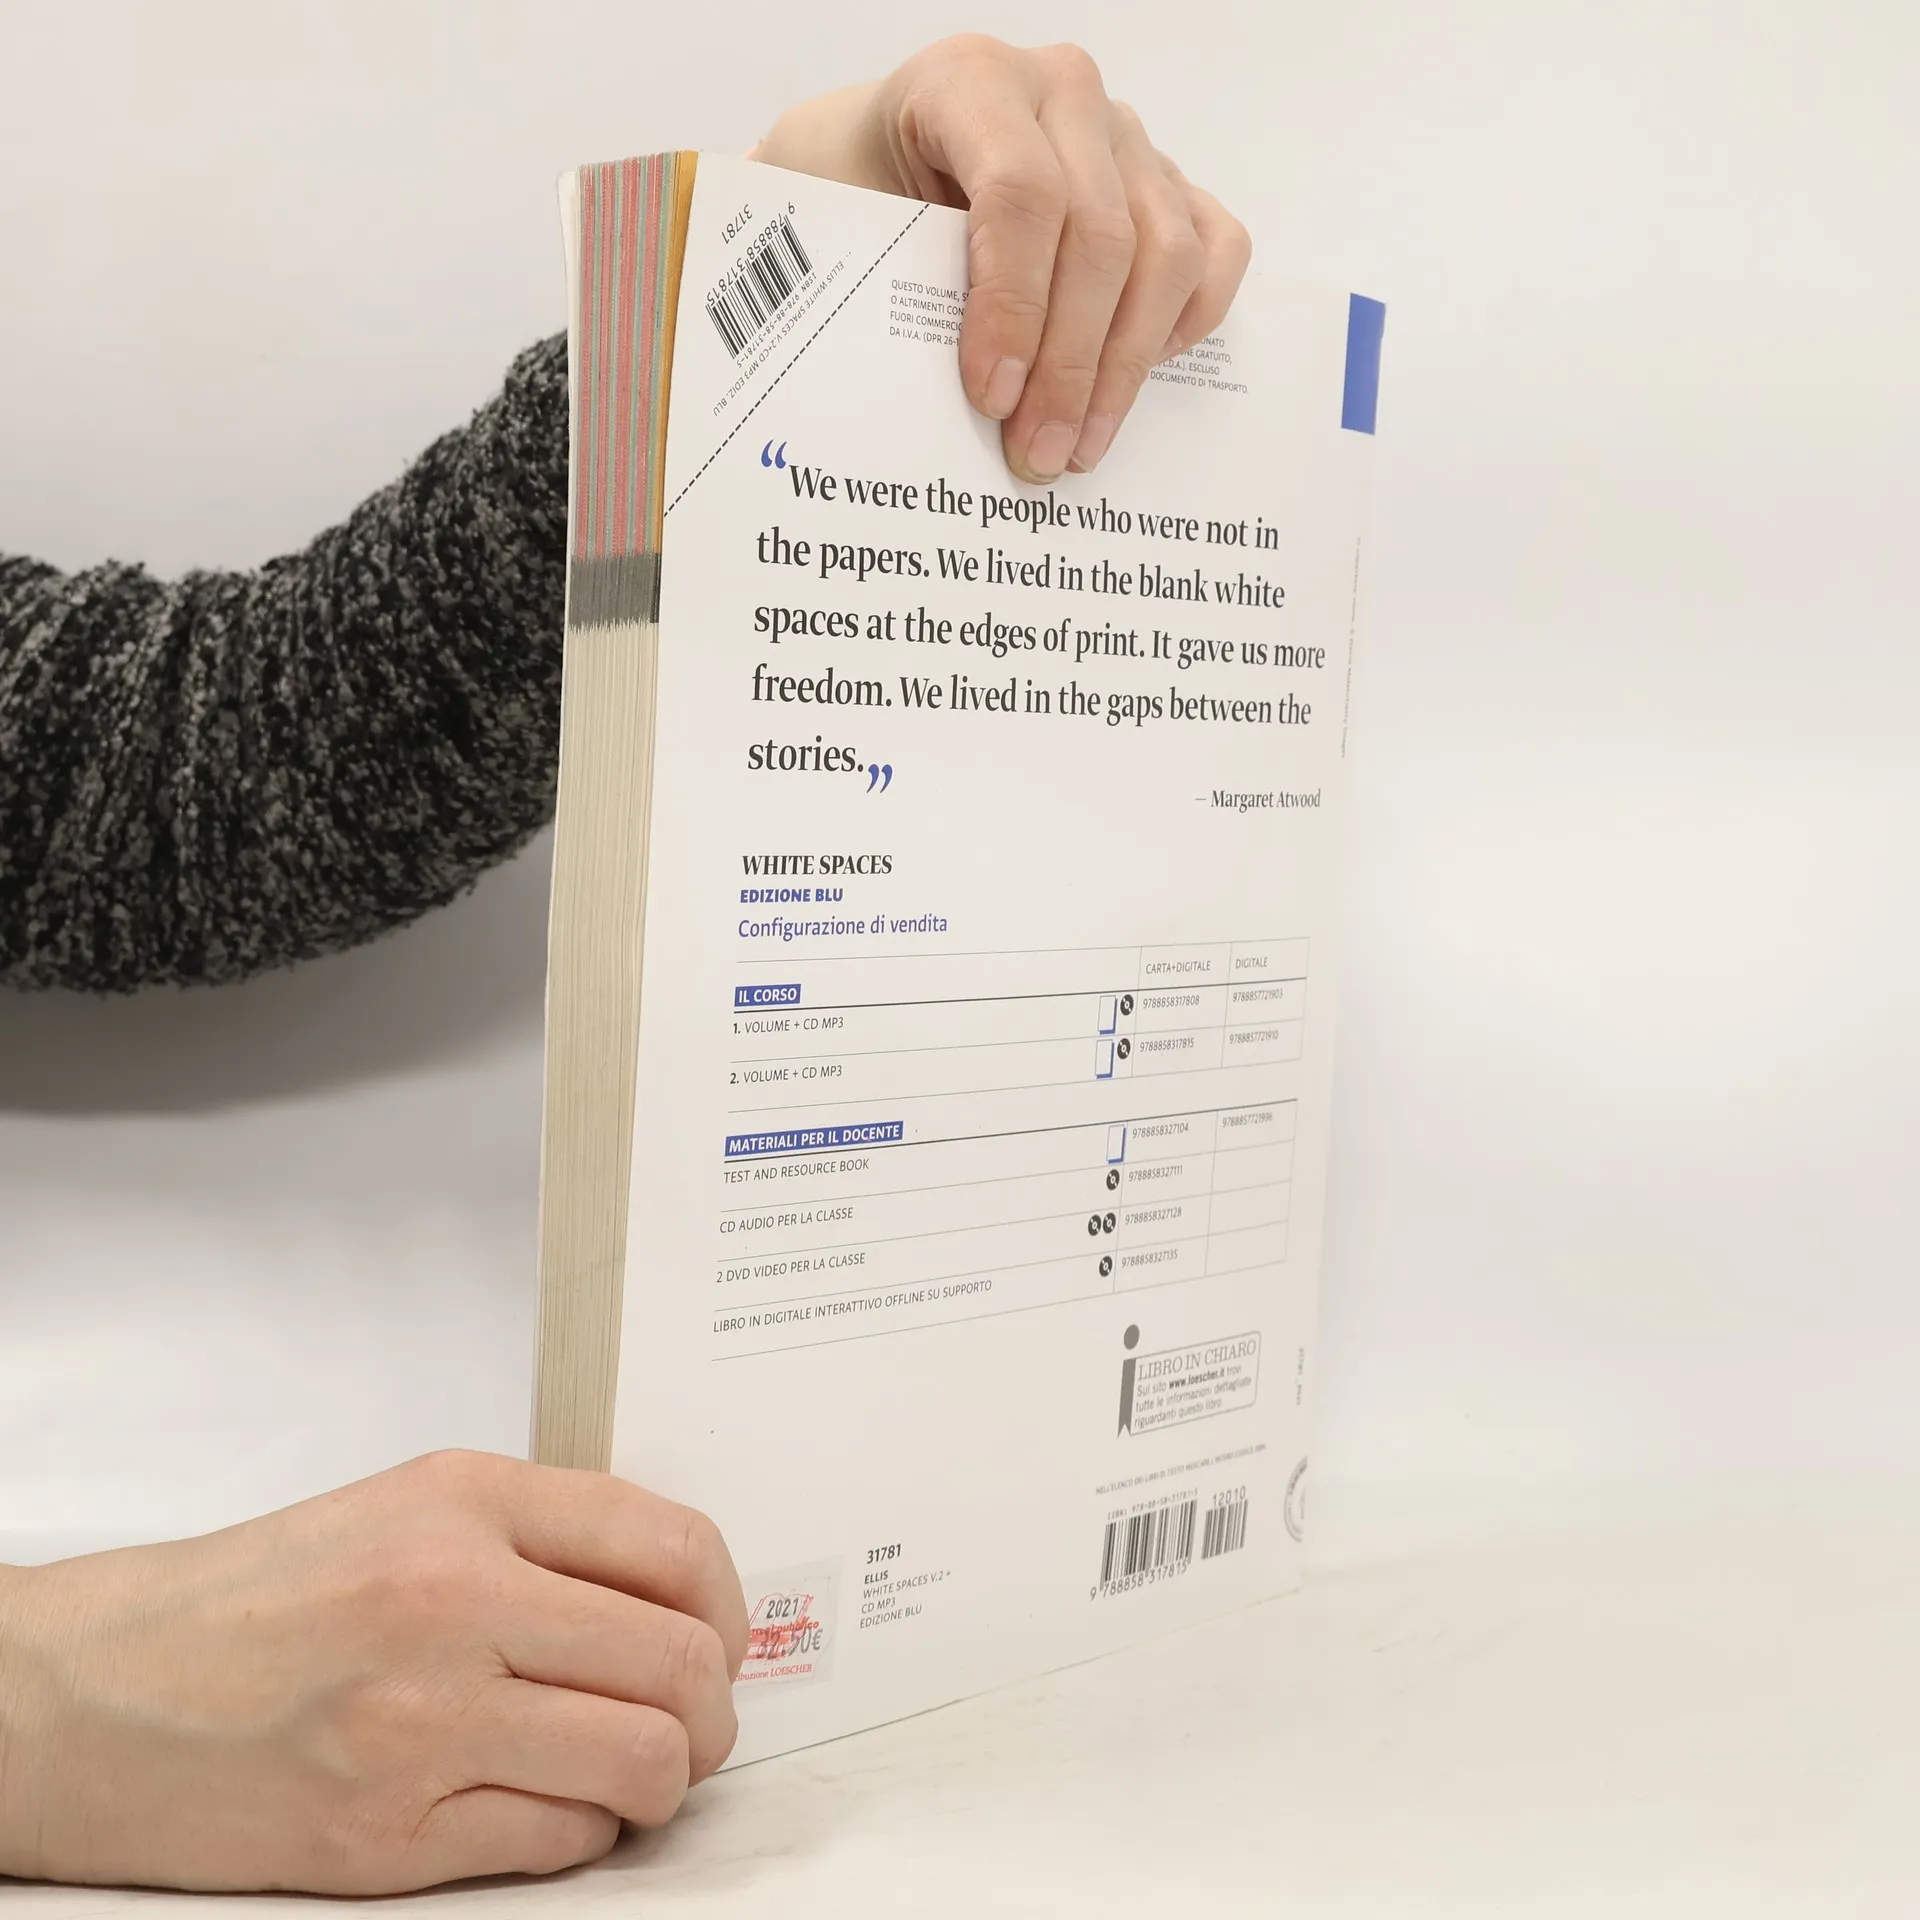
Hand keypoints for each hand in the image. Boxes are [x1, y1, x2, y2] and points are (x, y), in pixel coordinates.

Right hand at [0, 1450, 747, 1892]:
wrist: (99, 1693)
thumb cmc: (261, 1596)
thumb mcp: (412, 1507)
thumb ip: (546, 1536)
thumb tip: (682, 1597)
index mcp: (466, 1501)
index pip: (675, 1545)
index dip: (729, 1605)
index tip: (723, 1637)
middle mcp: (451, 1600)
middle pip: (680, 1662)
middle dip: (714, 1707)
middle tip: (695, 1721)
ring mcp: (420, 1722)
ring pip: (642, 1761)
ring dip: (665, 1778)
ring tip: (637, 1771)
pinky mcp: (387, 1835)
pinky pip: (560, 1841)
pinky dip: (583, 1832)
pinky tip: (551, 1806)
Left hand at [754, 36, 1250, 483]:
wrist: (879, 152)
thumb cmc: (857, 188)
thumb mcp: (839, 217)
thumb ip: (883, 281)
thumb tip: (920, 404)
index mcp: (971, 81)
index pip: (1022, 192)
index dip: (1014, 305)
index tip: (990, 397)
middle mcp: (1062, 93)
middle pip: (1101, 237)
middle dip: (1069, 367)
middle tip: (1037, 455)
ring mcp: (1126, 137)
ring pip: (1166, 253)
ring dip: (1124, 369)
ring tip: (1078, 447)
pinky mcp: (1166, 181)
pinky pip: (1214, 250)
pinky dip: (1186, 321)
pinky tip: (1134, 376)